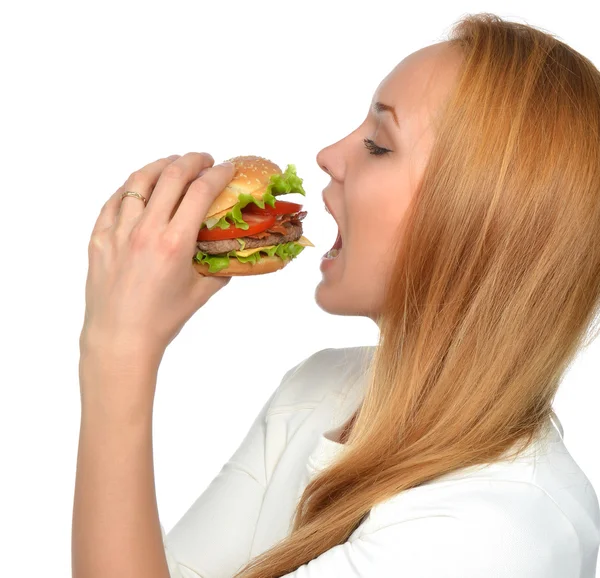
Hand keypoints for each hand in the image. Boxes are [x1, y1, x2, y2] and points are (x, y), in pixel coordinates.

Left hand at [80, 152, 235, 361]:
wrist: (120, 337)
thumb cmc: (162, 319)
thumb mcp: (201, 293)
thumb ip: (220, 268)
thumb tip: (232, 251)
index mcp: (175, 243)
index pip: (201, 192)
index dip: (218, 174)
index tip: (227, 168)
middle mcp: (146, 230)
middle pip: (171, 176)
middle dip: (193, 160)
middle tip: (205, 160)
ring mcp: (118, 231)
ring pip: (139, 181)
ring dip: (161, 165)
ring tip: (173, 164)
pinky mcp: (99, 237)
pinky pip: (115, 201)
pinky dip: (131, 187)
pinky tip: (141, 187)